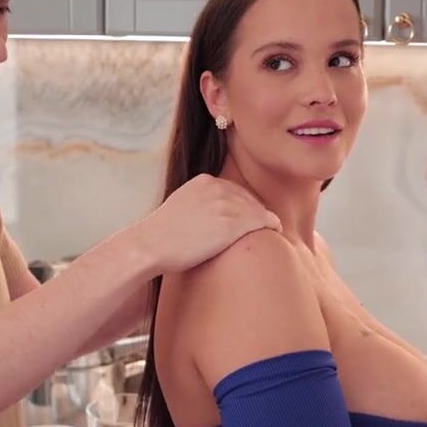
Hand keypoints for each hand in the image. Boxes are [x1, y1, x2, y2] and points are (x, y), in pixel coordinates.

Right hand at [129, 174, 281, 274]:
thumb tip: (207, 218)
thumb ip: (198, 205)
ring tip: (273, 231)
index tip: (248, 218)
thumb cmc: (160, 236)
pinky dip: (273, 225)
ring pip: (258, 209)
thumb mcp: (180, 207)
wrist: (150, 245)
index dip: (244, 206)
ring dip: (265, 220)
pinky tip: (276, 232)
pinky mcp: (234, 222)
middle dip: (256, 212)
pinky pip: (264, 220)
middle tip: (264, 227)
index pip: (234, 191)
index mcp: (204, 181)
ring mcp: (227, 204)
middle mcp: (217, 188)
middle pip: (249, 199)